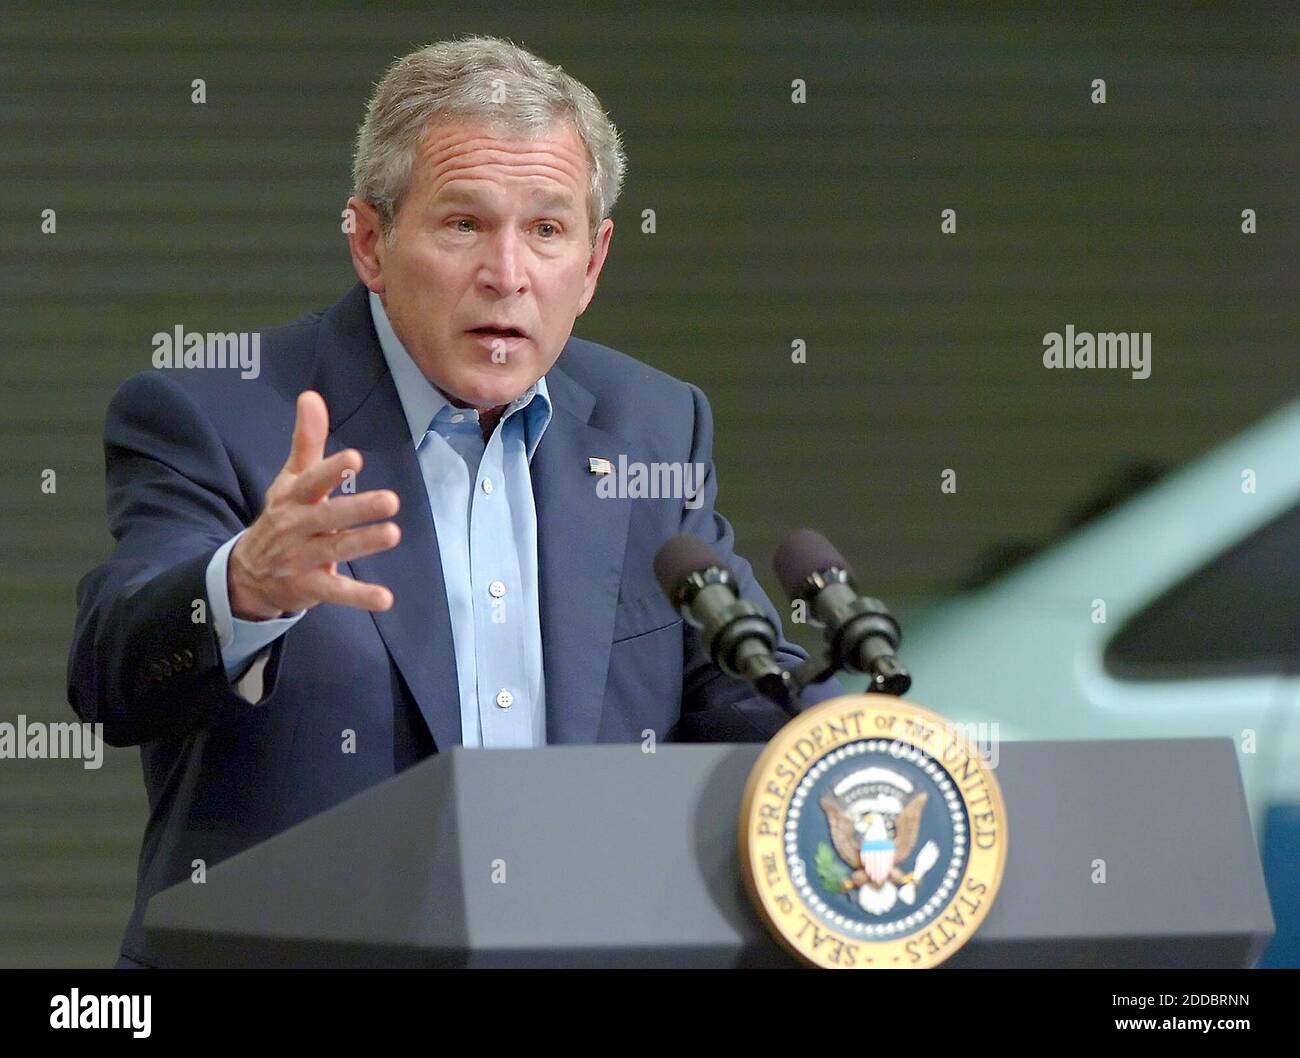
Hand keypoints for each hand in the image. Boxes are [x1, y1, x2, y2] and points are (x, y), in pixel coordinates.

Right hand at [228, 390, 400, 619]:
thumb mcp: (291, 479)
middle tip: (391, 500)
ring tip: (393, 534)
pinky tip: (385, 599)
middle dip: (358, 509)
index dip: (331, 471)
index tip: (355, 458)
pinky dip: (360, 596)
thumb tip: (311, 395)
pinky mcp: (310, 587)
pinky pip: (337, 592)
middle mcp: (297, 527)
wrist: (248, 573)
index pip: (312, 482)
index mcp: (294, 498)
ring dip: (364, 543)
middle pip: (328, 516)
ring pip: (336, 550)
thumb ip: (307, 441)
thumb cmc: (283, 517)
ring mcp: (302, 558)